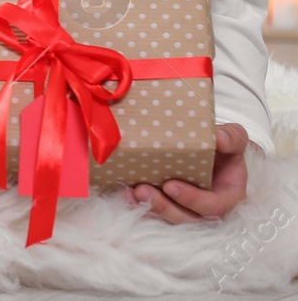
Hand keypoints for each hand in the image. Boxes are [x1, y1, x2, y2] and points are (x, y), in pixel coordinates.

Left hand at [126, 123, 249, 222]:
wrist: (206, 150)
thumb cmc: (222, 148)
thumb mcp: (231, 139)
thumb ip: (231, 138)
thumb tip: (219, 139)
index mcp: (228, 196)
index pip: (214, 206)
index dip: (193, 200)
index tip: (170, 186)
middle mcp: (208, 209)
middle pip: (188, 219)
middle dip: (164, 208)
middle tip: (142, 191)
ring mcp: (188, 211)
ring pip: (170, 219)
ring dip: (149, 208)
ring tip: (131, 193)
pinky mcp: (171, 208)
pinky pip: (156, 215)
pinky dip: (140, 207)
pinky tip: (126, 195)